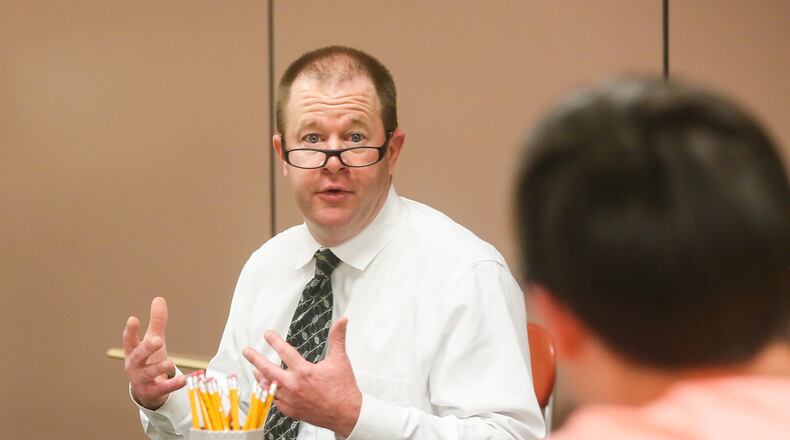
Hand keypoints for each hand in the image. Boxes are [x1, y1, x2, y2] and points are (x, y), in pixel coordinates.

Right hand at [123, 297, 186, 409]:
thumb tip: (159, 299)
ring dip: (159, 367)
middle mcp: (134, 365)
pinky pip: (163, 388)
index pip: (129, 340)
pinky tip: (184, 380)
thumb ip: (156, 322)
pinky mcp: (152, 391)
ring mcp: (141, 379)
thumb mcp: (152, 340)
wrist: (147, 389)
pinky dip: (173, 384)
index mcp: (132, 351)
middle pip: (138, 356)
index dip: (130, 330)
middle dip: (147, 348)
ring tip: (170, 363)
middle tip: (158, 340)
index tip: (133, 319)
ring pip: (149, 373)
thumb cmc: (148, 359)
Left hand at [243, 317, 361, 436]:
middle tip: (247, 351)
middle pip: (267, 370)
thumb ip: (337, 338)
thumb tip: (341, 322)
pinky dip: (270, 393)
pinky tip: (269, 389)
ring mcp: (290, 400)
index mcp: (304, 371)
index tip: (268, 335)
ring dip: (260, 377)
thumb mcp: (340, 360)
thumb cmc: (343, 389)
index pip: (284, 351)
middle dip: (255, 358)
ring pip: (268, 387)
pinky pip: (275, 401)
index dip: (274, 340)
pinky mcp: (291, 411)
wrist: (346, 413)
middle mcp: (294, 385)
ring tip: (255, 370)